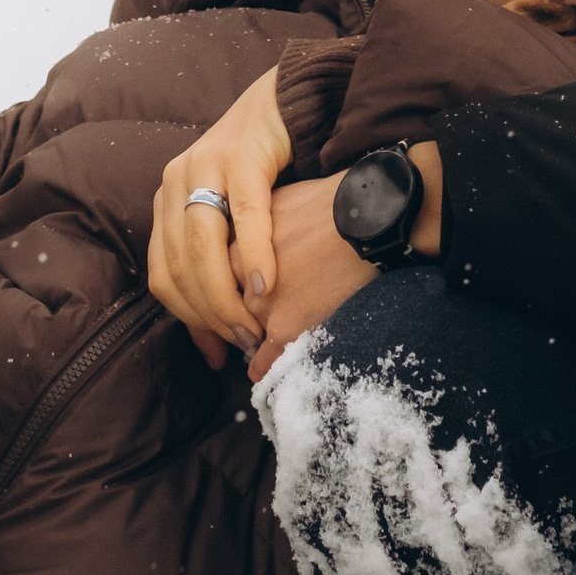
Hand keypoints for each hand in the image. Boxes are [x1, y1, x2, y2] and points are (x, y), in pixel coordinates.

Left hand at [149, 67, 292, 361]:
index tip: (218, 350)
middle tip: (241, 342)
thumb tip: (211, 347)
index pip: (162, 275)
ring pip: (202, 246)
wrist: (282, 102)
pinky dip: (252, 256)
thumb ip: (218, 275)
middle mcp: (175, 182)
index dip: (188, 318)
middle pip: (179, 265)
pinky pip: (245, 216)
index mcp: (166, 201)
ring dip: (225, 294)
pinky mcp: (242, 157)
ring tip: (251, 324)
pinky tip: (265, 285)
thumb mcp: (229, 223)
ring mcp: (205, 166)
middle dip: (210, 314)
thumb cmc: (261, 174)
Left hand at [247, 146, 445, 385]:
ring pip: (242, 336)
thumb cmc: (327, 204)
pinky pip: (263, 363)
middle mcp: (237, 278)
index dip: (227, 291)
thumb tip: (245, 237)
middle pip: (224, 310)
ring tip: (262, 343)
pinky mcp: (284, 327)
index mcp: (231, 246)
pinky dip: (264, 368)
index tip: (239, 296)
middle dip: (234, 317)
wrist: (362, 218)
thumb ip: (252, 226)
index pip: (213, 282)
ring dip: (251, 341)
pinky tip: (264, 371)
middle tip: (248, 322)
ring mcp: (259, 305)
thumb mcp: (274, 204)